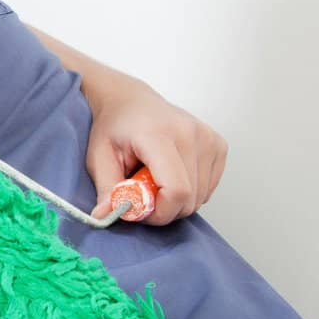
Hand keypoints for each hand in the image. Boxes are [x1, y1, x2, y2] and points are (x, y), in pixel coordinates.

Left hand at [85, 78, 226, 224]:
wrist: (130, 101)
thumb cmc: (113, 128)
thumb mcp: (99, 158)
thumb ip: (106, 189)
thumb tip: (104, 217)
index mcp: (159, 135)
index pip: (176, 190)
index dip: (159, 212)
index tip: (139, 210)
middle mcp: (190, 134)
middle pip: (190, 198)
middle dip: (164, 208)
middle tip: (141, 194)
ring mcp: (209, 138)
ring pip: (201, 197)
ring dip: (176, 200)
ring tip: (154, 178)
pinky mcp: (219, 145)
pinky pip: (208, 187)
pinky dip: (190, 190)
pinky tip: (171, 172)